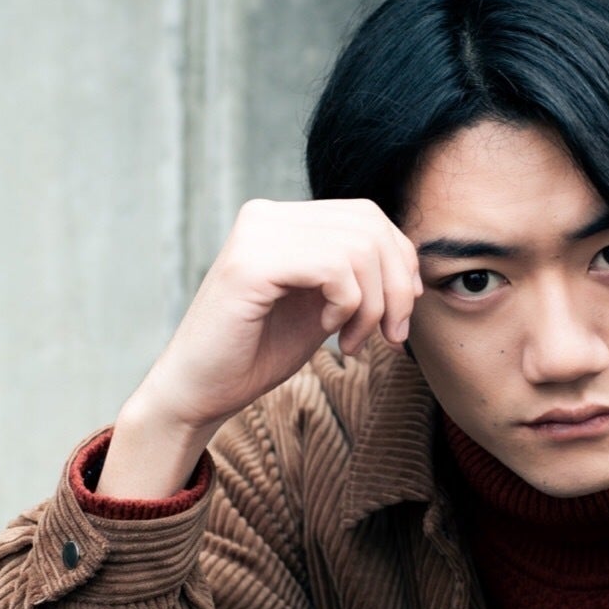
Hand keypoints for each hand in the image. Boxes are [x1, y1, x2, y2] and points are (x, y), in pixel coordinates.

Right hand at [98, 198, 420, 497]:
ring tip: (352, 342)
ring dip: (373, 306)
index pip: (367, 216)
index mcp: (283, 220)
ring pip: (359, 248)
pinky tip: (328, 332)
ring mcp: (256, 235)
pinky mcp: (251, 263)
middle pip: (370, 225)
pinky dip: (348, 306)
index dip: (400, 263)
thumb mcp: (322, 305)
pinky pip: (334, 268)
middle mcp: (267, 216)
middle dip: (396, 287)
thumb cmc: (257, 353)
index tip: (400, 316)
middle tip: (391, 336)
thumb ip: (354, 276)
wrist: (199, 392)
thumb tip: (409, 265)